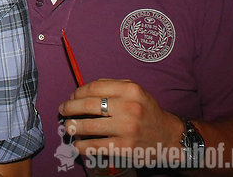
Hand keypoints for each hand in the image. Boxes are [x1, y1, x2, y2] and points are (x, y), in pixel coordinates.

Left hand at [59, 79, 183, 164]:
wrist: (169, 137)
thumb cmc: (147, 112)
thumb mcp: (135, 91)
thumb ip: (111, 86)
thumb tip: (81, 91)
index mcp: (130, 90)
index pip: (93, 88)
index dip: (77, 92)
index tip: (72, 97)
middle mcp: (128, 107)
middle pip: (87, 105)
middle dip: (69, 108)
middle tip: (63, 110)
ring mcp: (126, 128)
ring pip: (88, 126)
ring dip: (72, 127)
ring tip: (68, 127)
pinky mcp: (125, 147)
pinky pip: (96, 146)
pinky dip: (82, 146)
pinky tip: (77, 144)